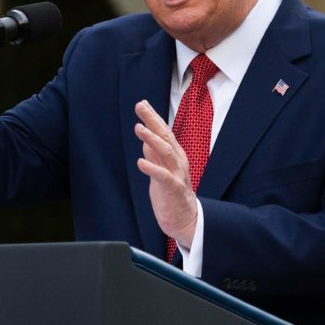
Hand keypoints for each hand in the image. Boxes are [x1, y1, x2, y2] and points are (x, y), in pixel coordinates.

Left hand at [134, 100, 198, 247]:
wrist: (185, 221)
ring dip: (153, 139)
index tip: (142, 103)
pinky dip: (153, 168)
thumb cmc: (171, 195)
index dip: (153, 118)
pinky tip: (141, 162)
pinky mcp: (174, 190)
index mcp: (174, 157)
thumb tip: (145, 138)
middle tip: (141, 106)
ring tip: (139, 128)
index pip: (163, 133)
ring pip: (167, 153)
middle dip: (153, 121)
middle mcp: (178, 162)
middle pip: (166, 137)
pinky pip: (164, 177)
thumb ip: (154, 155)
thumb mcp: (160, 171)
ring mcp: (177, 175)